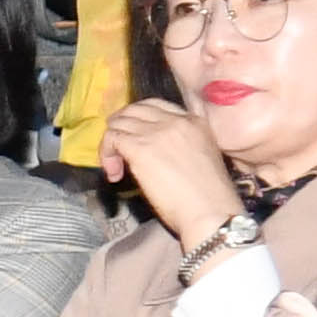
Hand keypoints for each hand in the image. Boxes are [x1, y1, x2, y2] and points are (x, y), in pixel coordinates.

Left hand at [99, 94, 242, 245]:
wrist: (210, 211)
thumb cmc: (209, 196)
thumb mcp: (203, 156)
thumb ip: (183, 144)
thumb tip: (155, 149)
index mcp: (195, 121)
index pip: (156, 105)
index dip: (138, 119)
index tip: (135, 138)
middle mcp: (175, 120)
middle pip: (133, 110)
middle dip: (120, 127)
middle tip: (118, 149)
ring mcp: (156, 132)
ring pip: (119, 123)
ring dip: (111, 144)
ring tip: (116, 167)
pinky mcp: (140, 148)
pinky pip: (112, 139)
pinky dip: (106, 155)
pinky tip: (115, 175)